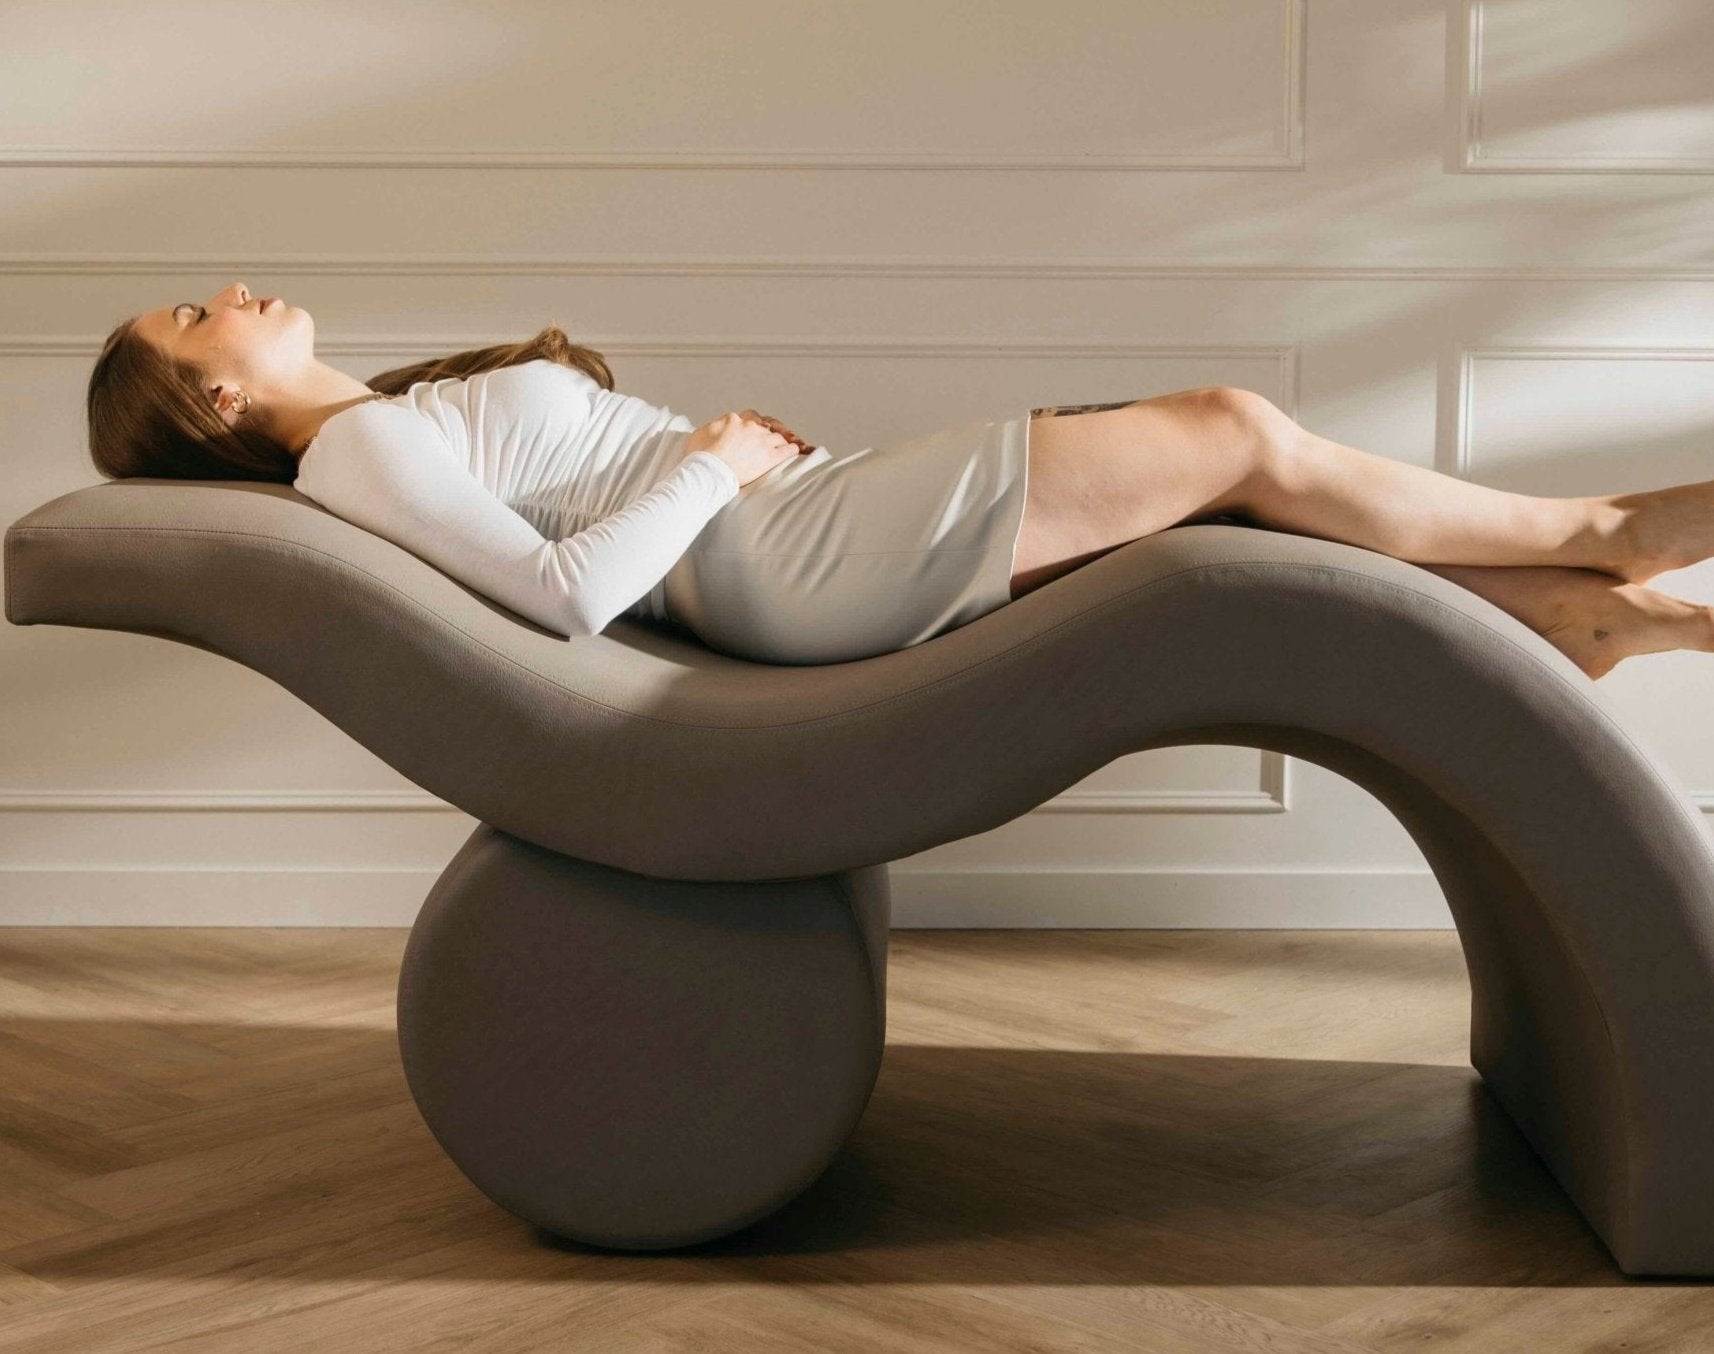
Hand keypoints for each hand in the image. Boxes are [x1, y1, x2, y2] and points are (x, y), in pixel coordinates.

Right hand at [684, 411, 804, 487]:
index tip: (751, 435)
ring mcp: (761, 441)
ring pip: (778, 436)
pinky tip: (796, 451)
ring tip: (784, 448)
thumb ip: (714, 427)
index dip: (751, 427)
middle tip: (769, 441)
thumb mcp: (700, 434)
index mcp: (733, 419)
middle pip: (765, 426)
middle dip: (768, 433)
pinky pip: (788, 450)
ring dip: (781, 441)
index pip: (747, 418)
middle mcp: (750, 426)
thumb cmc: (699, 458)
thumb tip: (720, 426)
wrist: (708, 472)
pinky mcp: (770, 457)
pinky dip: (793, 449)